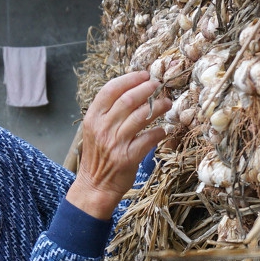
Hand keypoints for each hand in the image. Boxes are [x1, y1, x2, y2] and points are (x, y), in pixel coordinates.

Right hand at [66, 71, 168, 219]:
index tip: (143, 74)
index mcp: (92, 118)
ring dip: (156, 107)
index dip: (128, 79)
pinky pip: (148, 139)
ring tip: (166, 103)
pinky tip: (165, 129)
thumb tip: (133, 91)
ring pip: (140, 117)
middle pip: (127, 100)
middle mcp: (102, 128)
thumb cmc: (99, 156)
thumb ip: (109, 113)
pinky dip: (159, 132)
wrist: (95, 186)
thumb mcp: (95, 131)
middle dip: (145, 89)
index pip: (109, 90)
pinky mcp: (128, 157)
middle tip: (158, 84)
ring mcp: (115, 143)